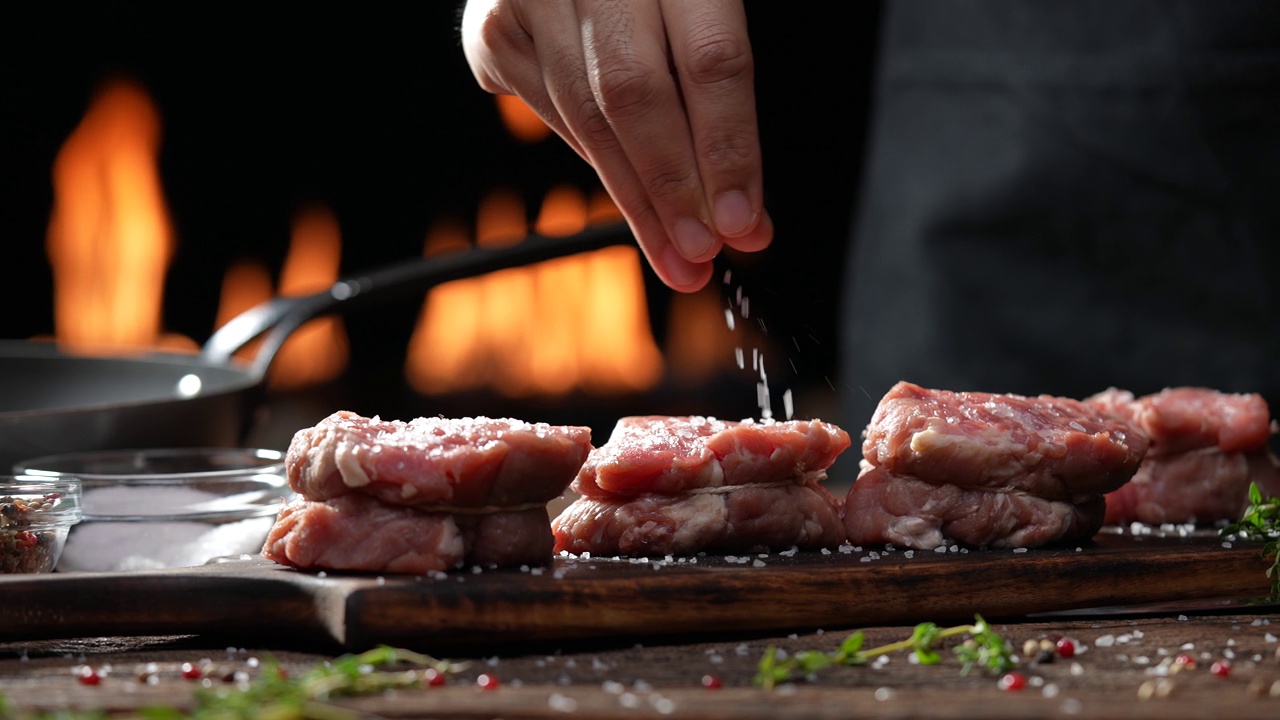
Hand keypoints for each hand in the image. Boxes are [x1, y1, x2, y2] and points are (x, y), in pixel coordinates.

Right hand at [462, 0, 771, 291]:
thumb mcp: (702, 1)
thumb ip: (722, 90)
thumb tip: (741, 211)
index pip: (709, 61)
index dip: (727, 149)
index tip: (742, 220)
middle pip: (637, 97)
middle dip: (673, 191)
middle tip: (700, 253)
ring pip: (586, 117)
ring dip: (633, 198)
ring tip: (672, 252)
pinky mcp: (492, 27)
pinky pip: (548, 112)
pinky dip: (594, 160)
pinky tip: (626, 192)